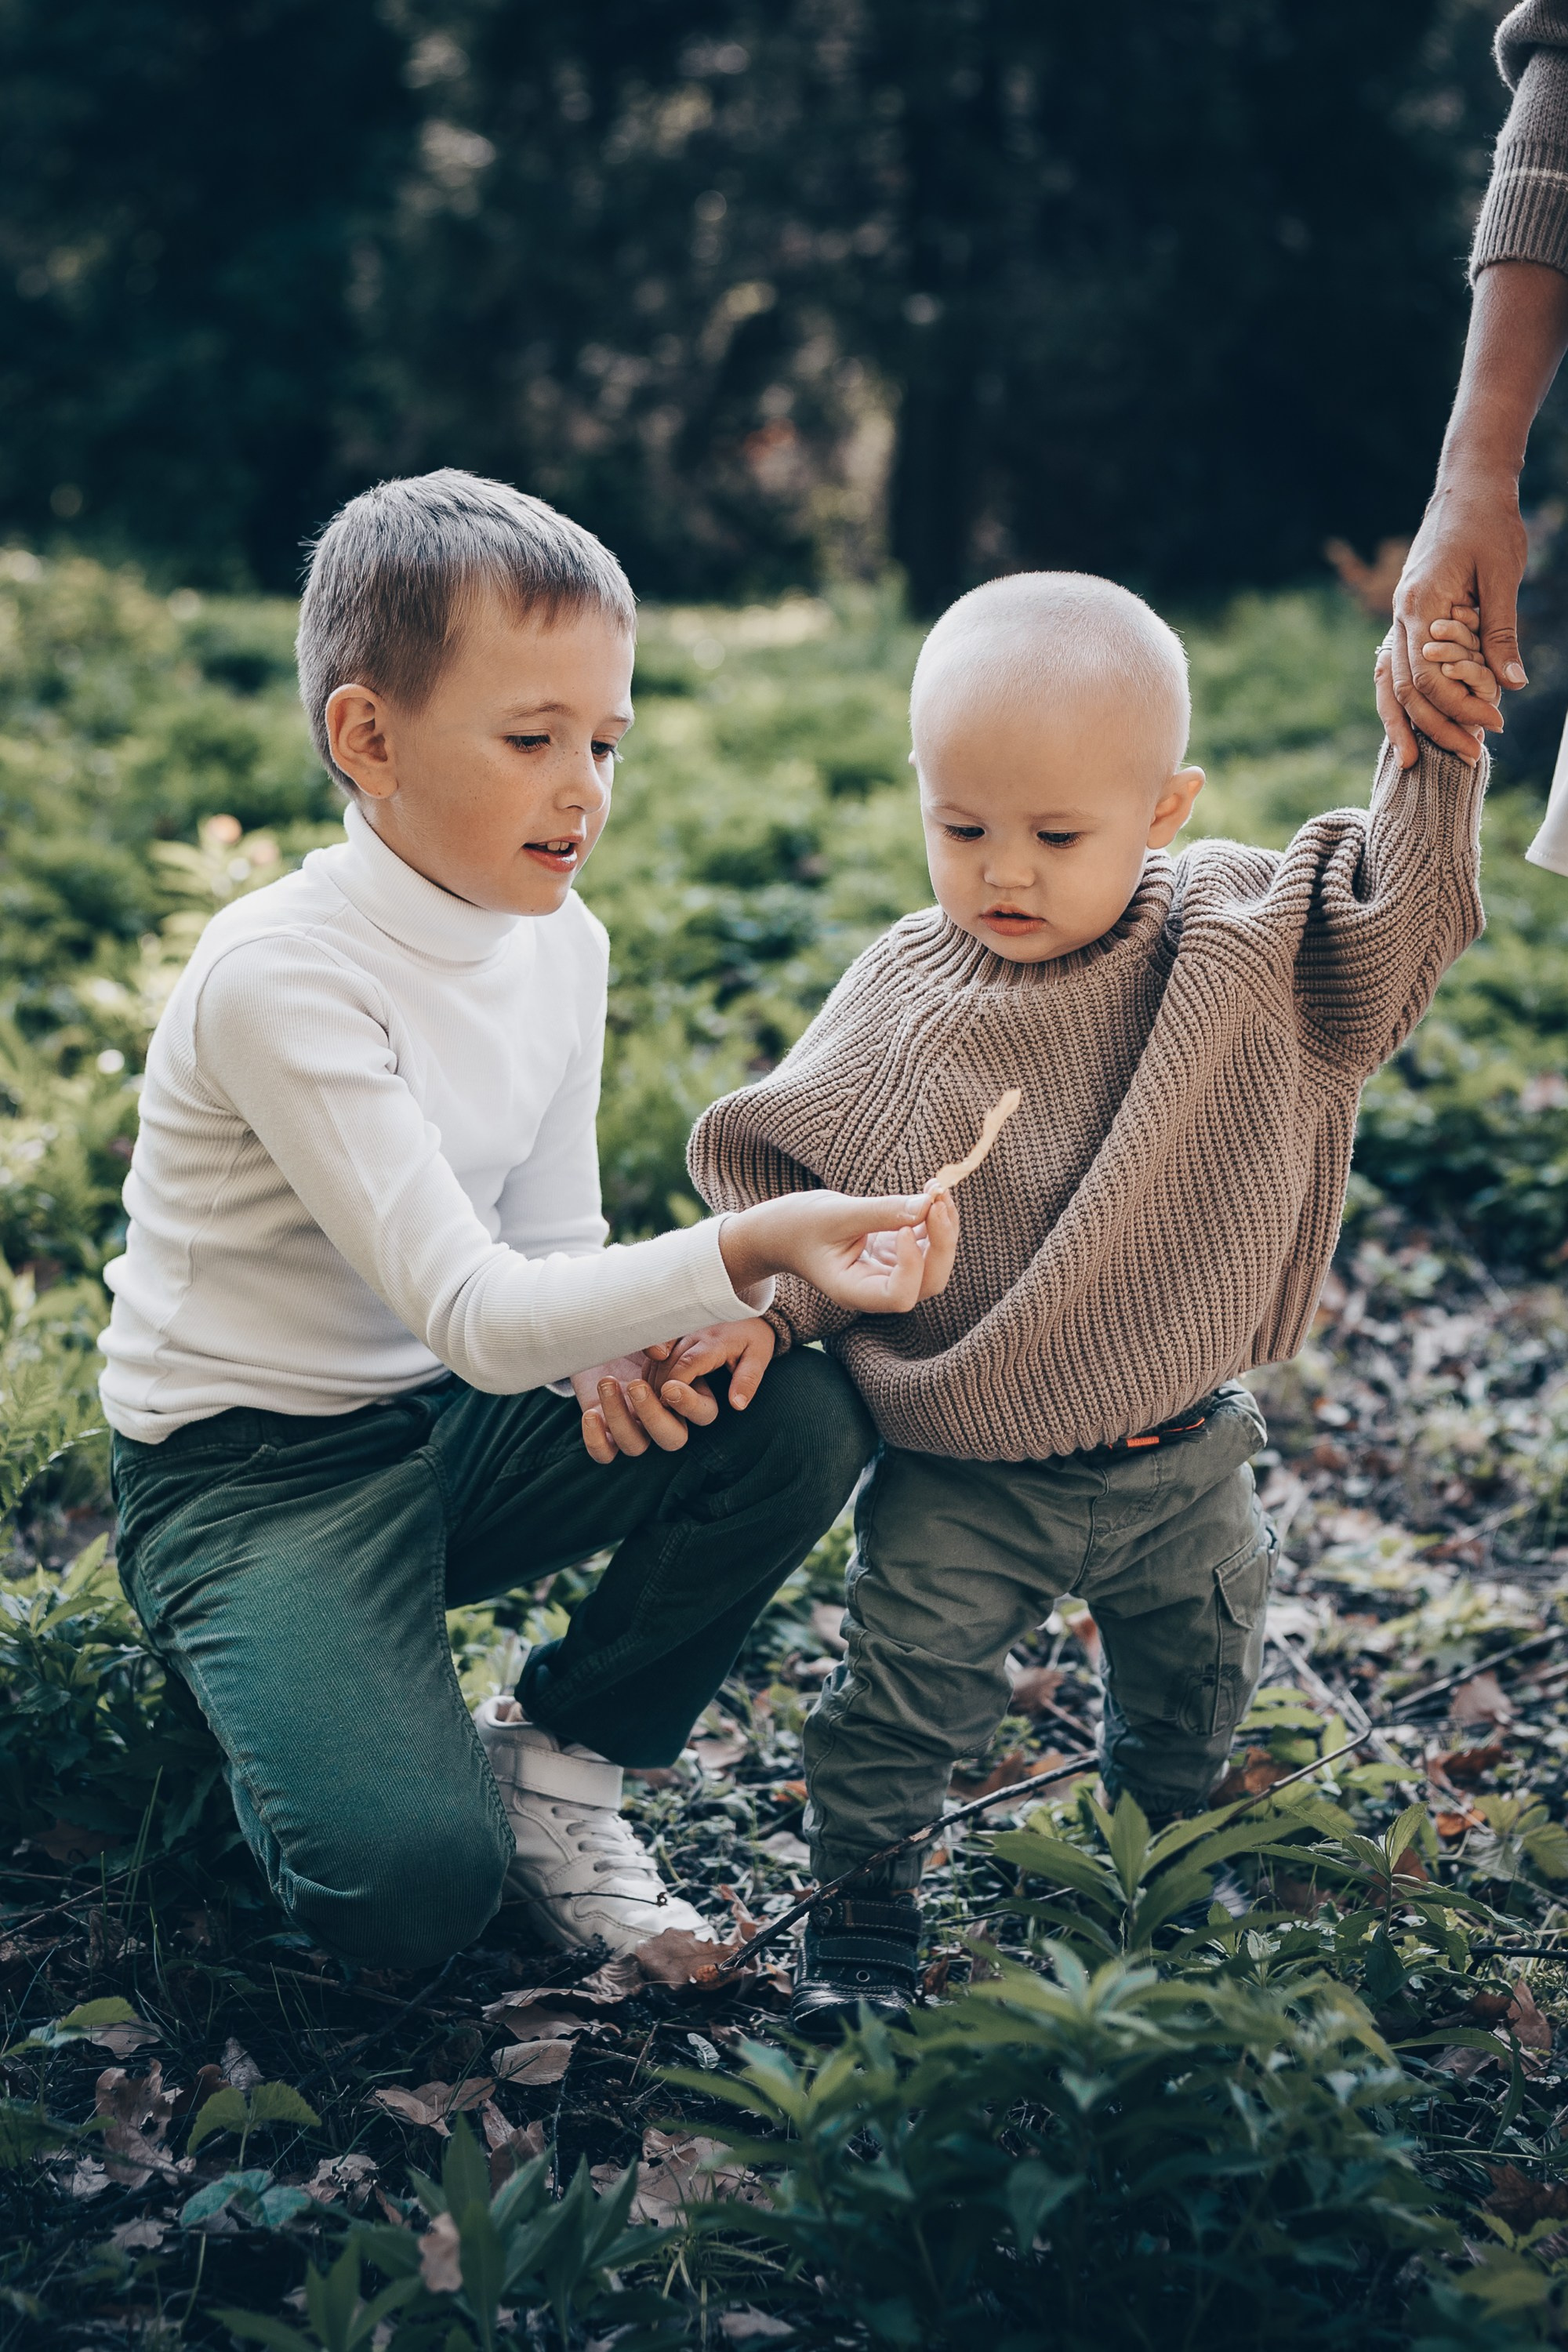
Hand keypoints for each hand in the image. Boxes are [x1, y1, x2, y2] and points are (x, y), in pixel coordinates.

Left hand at [569, 1346, 719, 1465]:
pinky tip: (591, 1413)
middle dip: (654, 1416)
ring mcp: (633, 1425)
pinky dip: (596, 1440)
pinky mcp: (604, 1429)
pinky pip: (604, 1453)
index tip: (670, 1383)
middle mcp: (663, 1415)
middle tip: (636, 1385)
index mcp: (685, 1393)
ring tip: (607, 1382)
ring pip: (636, 1446)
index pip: (703, 1413)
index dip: (690, 1404)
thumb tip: (659, 1352)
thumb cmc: (636, 1331)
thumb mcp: (651, 1329)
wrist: (602, 1333)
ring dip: (620, 1417)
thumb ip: (661, 1337)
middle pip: (673, 1439)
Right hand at [658, 1318, 777, 1409]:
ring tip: (656, 1399)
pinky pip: (655, 1348)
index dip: (675, 1385)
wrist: (747, 1305)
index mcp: (714, 1342)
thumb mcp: (759, 1357)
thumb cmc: (753, 1336)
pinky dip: (652, 1367)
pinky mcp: (674, 1329)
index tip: (668, 1404)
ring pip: (658, 1355)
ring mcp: (681, 1329)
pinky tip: (653, 1383)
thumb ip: (747, 1380)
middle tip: (662, 1408)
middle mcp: (694, 1333)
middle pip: (668, 1361)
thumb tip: (737, 1404)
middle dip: (661, 1386)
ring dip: (653, 1377)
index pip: (688, 1364)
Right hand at [719, 1186, 959, 1311]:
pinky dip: (934, 1217)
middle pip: (927, 1282)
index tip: (903, 1227)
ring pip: (934, 1262)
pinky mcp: (894, 1252)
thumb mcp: (836, 1213)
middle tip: (937, 1200)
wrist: (782, 1229)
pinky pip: (926, 1242)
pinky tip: (931, 1191)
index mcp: (853, 1291)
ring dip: (943, 1227)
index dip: (912, 1265)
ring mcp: (888, 1270)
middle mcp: (876, 1287)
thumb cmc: (798, 1224)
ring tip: (937, 1189)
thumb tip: (929, 1204)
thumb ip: (882, 1212)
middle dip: (941, 1243)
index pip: (899, 1295)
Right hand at [1381, 495, 1514, 766]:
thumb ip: (1501, 631)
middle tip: (1469, 756)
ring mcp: (1398, 616)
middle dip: (1434, 727)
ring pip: (1389, 683)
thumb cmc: (1489, 522)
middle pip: (1404, 688)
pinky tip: (1415, 724)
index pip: (1428, 676)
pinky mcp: (1407, 617)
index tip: (1494, 725)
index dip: (1459, 707)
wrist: (1467, 485)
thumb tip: (1511, 685)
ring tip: (1418, 761)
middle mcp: (1400, 613)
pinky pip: (1395, 668)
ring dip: (1406, 723)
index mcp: (1419, 602)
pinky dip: (1403, 700)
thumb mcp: (1502, 574)